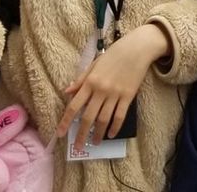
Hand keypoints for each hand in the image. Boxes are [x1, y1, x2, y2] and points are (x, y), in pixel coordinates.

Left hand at [56, 24, 168, 144]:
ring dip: (98, 134)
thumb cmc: (114, 55)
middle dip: (81, 134)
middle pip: (88, 117)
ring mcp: (115, 94)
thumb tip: (66, 92)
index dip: (66, 121)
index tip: (60, 133)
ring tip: (94, 143)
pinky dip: (115, 127)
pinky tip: (111, 134)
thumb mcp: (94, 65)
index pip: (74, 106)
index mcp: (90, 82)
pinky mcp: (128, 96)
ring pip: (104, 119)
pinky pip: (120, 116)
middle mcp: (100, 90)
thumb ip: (80, 80)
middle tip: (78, 147)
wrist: (136, 49)